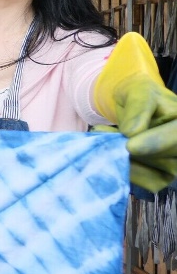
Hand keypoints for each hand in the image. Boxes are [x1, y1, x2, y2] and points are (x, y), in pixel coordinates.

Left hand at [113, 76, 176, 192]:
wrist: (133, 105)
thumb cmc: (140, 95)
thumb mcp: (139, 91)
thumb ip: (138, 108)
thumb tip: (132, 132)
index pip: (176, 136)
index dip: (156, 142)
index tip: (129, 146)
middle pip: (165, 158)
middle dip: (134, 153)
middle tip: (104, 139)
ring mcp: (176, 164)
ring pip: (155, 173)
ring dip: (126, 161)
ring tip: (106, 140)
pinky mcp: (163, 177)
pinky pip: (147, 182)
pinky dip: (127, 171)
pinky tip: (113, 155)